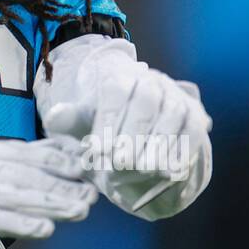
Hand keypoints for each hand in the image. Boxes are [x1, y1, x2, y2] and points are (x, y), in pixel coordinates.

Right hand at [0, 138, 96, 248]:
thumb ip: (10, 169)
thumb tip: (54, 161)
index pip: (24, 151)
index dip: (56, 158)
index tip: (85, 166)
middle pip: (25, 173)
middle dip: (61, 183)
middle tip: (91, 194)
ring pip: (15, 194)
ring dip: (51, 203)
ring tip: (80, 210)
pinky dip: (22, 223)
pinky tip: (46, 229)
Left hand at [43, 66, 211, 214]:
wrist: (138, 130)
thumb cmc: (106, 125)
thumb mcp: (84, 123)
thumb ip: (69, 120)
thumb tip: (53, 116)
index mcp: (122, 77)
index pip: (116, 90)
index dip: (108, 119)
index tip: (97, 149)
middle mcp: (152, 81)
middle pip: (146, 100)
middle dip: (134, 132)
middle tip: (120, 162)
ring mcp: (176, 97)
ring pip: (173, 114)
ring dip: (159, 143)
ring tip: (144, 169)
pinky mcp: (195, 116)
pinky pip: (193, 130)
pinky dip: (184, 150)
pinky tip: (171, 171)